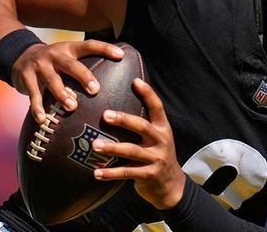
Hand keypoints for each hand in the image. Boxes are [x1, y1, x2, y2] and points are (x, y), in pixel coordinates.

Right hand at [11, 39, 124, 123]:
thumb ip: (83, 67)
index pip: (89, 45)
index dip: (105, 48)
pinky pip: (34, 93)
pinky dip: (38, 107)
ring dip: (62, 94)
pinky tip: (43, 119)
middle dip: (84, 76)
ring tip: (72, 106)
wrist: (19, 56)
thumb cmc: (54, 63)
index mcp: (69, 49)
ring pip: (52, 80)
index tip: (121, 55)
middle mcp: (55, 55)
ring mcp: (39, 65)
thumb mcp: (67, 58)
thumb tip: (111, 85)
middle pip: (71, 64)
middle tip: (95, 90)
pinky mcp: (26, 76)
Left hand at [92, 78, 186, 209]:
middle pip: (142, 127)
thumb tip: (117, 106)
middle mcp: (161, 141)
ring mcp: (156, 158)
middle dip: (124, 120)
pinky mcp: (149, 175)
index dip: (148, 93)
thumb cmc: (157, 156)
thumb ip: (143, 124)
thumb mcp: (157, 138)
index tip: (135, 81)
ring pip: (132, 151)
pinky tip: (96, 173)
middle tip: (105, 115)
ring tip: (94, 145)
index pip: (157, 107)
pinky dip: (110, 173)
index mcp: (163, 129)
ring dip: (112, 148)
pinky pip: (127, 173)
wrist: (171, 185)